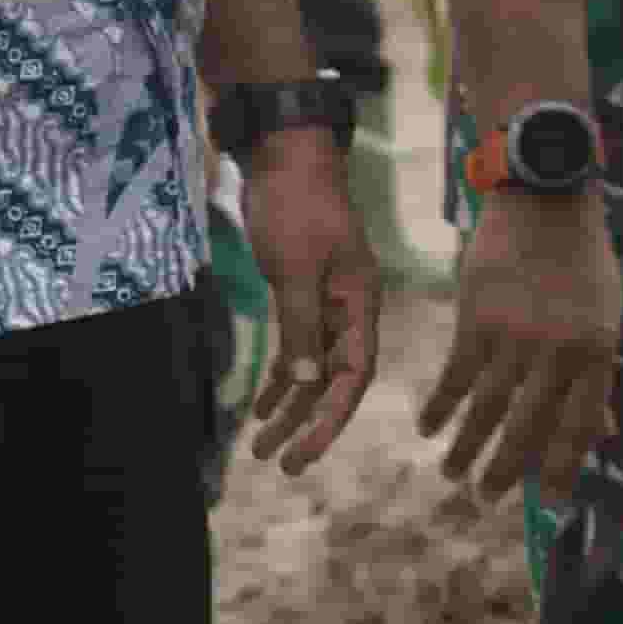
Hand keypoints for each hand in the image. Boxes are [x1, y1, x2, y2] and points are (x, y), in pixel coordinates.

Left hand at [238, 126, 381, 475]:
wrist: (289, 159)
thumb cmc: (297, 209)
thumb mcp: (295, 269)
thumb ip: (301, 326)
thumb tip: (303, 384)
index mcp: (362, 302)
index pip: (353, 375)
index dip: (331, 419)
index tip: (304, 456)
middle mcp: (352, 308)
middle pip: (335, 379)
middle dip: (309, 424)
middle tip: (280, 464)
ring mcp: (330, 300)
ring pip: (314, 367)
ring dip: (290, 407)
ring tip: (261, 446)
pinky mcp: (306, 292)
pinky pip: (298, 347)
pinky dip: (281, 377)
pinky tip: (262, 406)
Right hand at [419, 188, 620, 499]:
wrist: (546, 202)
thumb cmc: (582, 263)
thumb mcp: (607, 316)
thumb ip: (600, 375)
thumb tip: (605, 433)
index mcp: (597, 350)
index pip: (580, 424)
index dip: (564, 466)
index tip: (551, 500)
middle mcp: (557, 350)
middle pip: (526, 426)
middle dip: (505, 471)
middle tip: (487, 499)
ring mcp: (514, 337)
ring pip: (485, 410)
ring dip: (465, 449)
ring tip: (453, 475)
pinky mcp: (475, 321)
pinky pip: (454, 377)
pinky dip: (439, 408)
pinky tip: (429, 428)